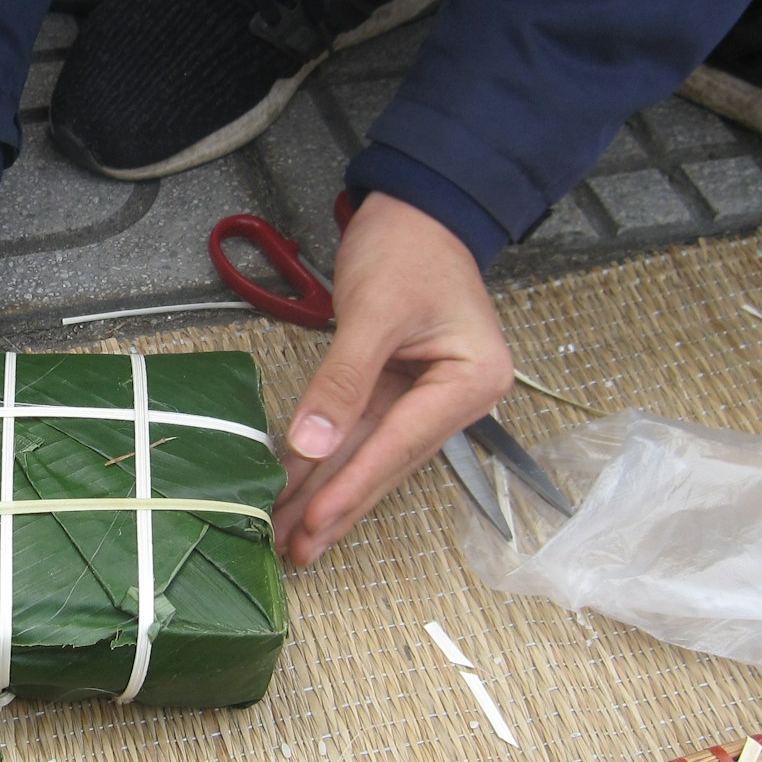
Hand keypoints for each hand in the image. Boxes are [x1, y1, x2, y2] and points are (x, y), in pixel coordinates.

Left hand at [276, 192, 513, 565]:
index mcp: (469, 381)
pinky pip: (359, 434)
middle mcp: (455, 397)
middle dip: (335, 507)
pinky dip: (329, 462)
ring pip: (369, 455)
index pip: (399, 445)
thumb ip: (342, 380)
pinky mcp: (399, 390)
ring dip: (327, 494)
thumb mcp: (374, 311)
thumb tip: (311, 443)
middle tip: (294, 553)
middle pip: (384, 462)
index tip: (313, 524)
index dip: (351, 486)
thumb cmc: (409, 247)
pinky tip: (301, 493)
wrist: (418, 208)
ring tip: (292, 539)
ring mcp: (428, 397)